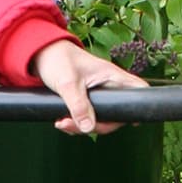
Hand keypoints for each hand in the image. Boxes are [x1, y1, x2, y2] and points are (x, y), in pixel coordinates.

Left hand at [30, 40, 146, 135]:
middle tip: (72, 125)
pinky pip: (88, 118)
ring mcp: (99, 94)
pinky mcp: (87, 101)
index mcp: (112, 76)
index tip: (132, 122)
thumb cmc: (58, 60)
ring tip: (62, 123)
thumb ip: (78, 106)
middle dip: (96, 126)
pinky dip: (76, 123)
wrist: (41, 54)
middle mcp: (109, 86)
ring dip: (81, 127)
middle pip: (117, 114)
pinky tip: (62, 121)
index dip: (140, 106)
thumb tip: (88, 128)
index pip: (138, 89)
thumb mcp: (67, 83)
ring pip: (101, 119)